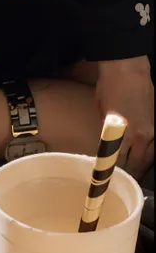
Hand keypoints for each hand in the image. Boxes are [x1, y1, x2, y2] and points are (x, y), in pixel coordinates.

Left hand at [96, 57, 153, 178]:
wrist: (129, 68)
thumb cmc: (110, 87)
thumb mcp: (102, 113)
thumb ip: (107, 134)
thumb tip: (106, 149)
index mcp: (123, 134)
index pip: (117, 163)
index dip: (112, 175)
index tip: (106, 183)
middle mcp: (141, 136)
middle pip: (136, 165)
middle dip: (128, 176)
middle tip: (120, 183)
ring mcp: (152, 130)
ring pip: (148, 158)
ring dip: (140, 167)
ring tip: (133, 176)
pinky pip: (154, 147)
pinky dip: (148, 154)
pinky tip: (143, 158)